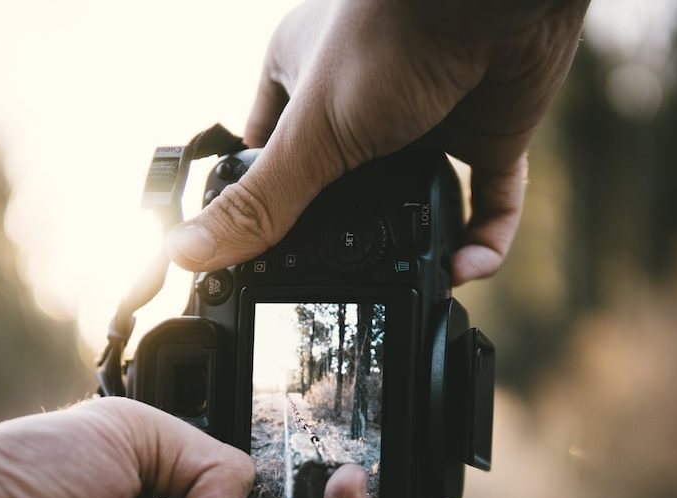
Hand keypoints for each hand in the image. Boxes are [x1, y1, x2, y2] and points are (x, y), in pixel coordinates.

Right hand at [166, 0, 589, 283]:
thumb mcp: (311, 135)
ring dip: (417, 246)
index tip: (257, 259)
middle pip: (343, 188)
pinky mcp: (487, 135)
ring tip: (410, 281)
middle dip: (346, 236)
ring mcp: (428, 121)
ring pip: (416, 201)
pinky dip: (481, 240)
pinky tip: (465, 266)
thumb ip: (260, 203)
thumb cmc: (392, 36)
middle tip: (340, 283)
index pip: (265, 154)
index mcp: (302, 82)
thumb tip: (188, 254)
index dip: (260, 204)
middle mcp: (363, 101)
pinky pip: (487, 202)